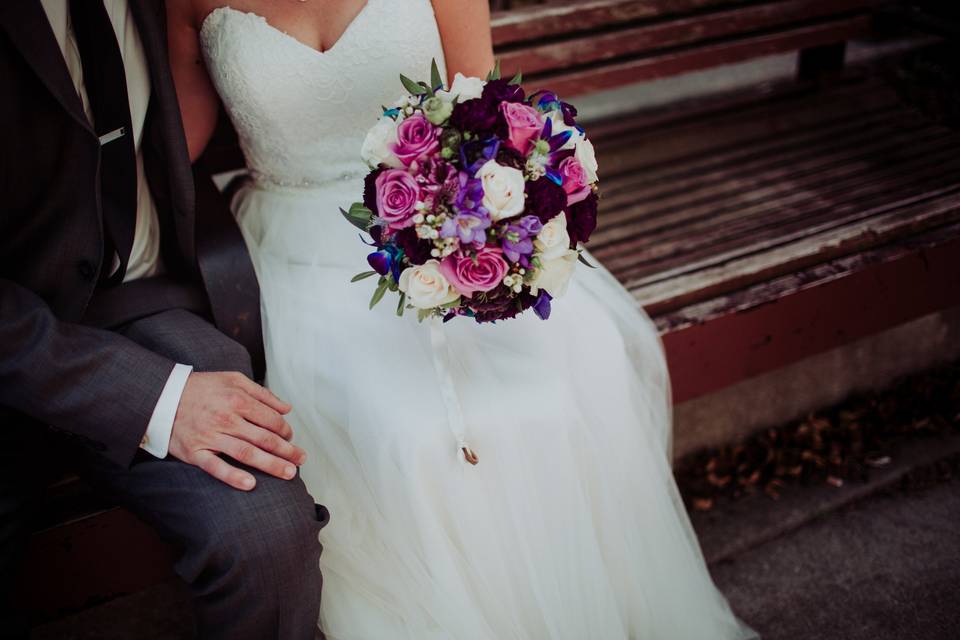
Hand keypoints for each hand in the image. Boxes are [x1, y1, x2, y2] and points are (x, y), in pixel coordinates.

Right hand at [169, 371, 306, 490]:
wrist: (161, 397)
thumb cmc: (201, 388)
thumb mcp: (233, 379)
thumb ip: (262, 393)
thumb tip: (287, 408)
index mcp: (238, 400)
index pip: (271, 420)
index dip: (285, 431)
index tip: (291, 438)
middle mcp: (226, 419)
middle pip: (264, 438)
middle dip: (287, 451)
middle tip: (301, 460)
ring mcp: (210, 437)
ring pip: (247, 453)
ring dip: (271, 465)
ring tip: (289, 473)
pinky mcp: (195, 452)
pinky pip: (216, 467)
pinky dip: (233, 476)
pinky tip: (251, 484)